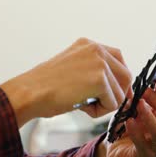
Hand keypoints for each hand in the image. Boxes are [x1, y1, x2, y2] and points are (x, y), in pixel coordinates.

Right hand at [0, 38, 131, 126]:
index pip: (118, 58)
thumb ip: (92, 71)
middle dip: (116, 94)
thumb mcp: (71, 69)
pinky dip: (99, 111)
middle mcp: (96, 49)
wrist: (30, 93)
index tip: (112, 93)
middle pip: (126, 75)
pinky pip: (113, 103)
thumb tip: (118, 89)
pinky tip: (80, 107)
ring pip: (120, 92)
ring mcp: (99, 63)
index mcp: (88, 44)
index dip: (118, 79)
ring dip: (104, 104)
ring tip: (82, 104)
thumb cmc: (44, 87)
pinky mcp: (100, 79)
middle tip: (97, 104)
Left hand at [95, 77, 155, 156]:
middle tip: (145, 92)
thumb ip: (136, 99)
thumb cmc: (126, 129)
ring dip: (149, 116)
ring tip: (138, 105)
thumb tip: (137, 84)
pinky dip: (136, 131)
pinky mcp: (145, 155)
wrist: (113, 149)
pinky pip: (143, 144)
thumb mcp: (131, 110)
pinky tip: (129, 122)